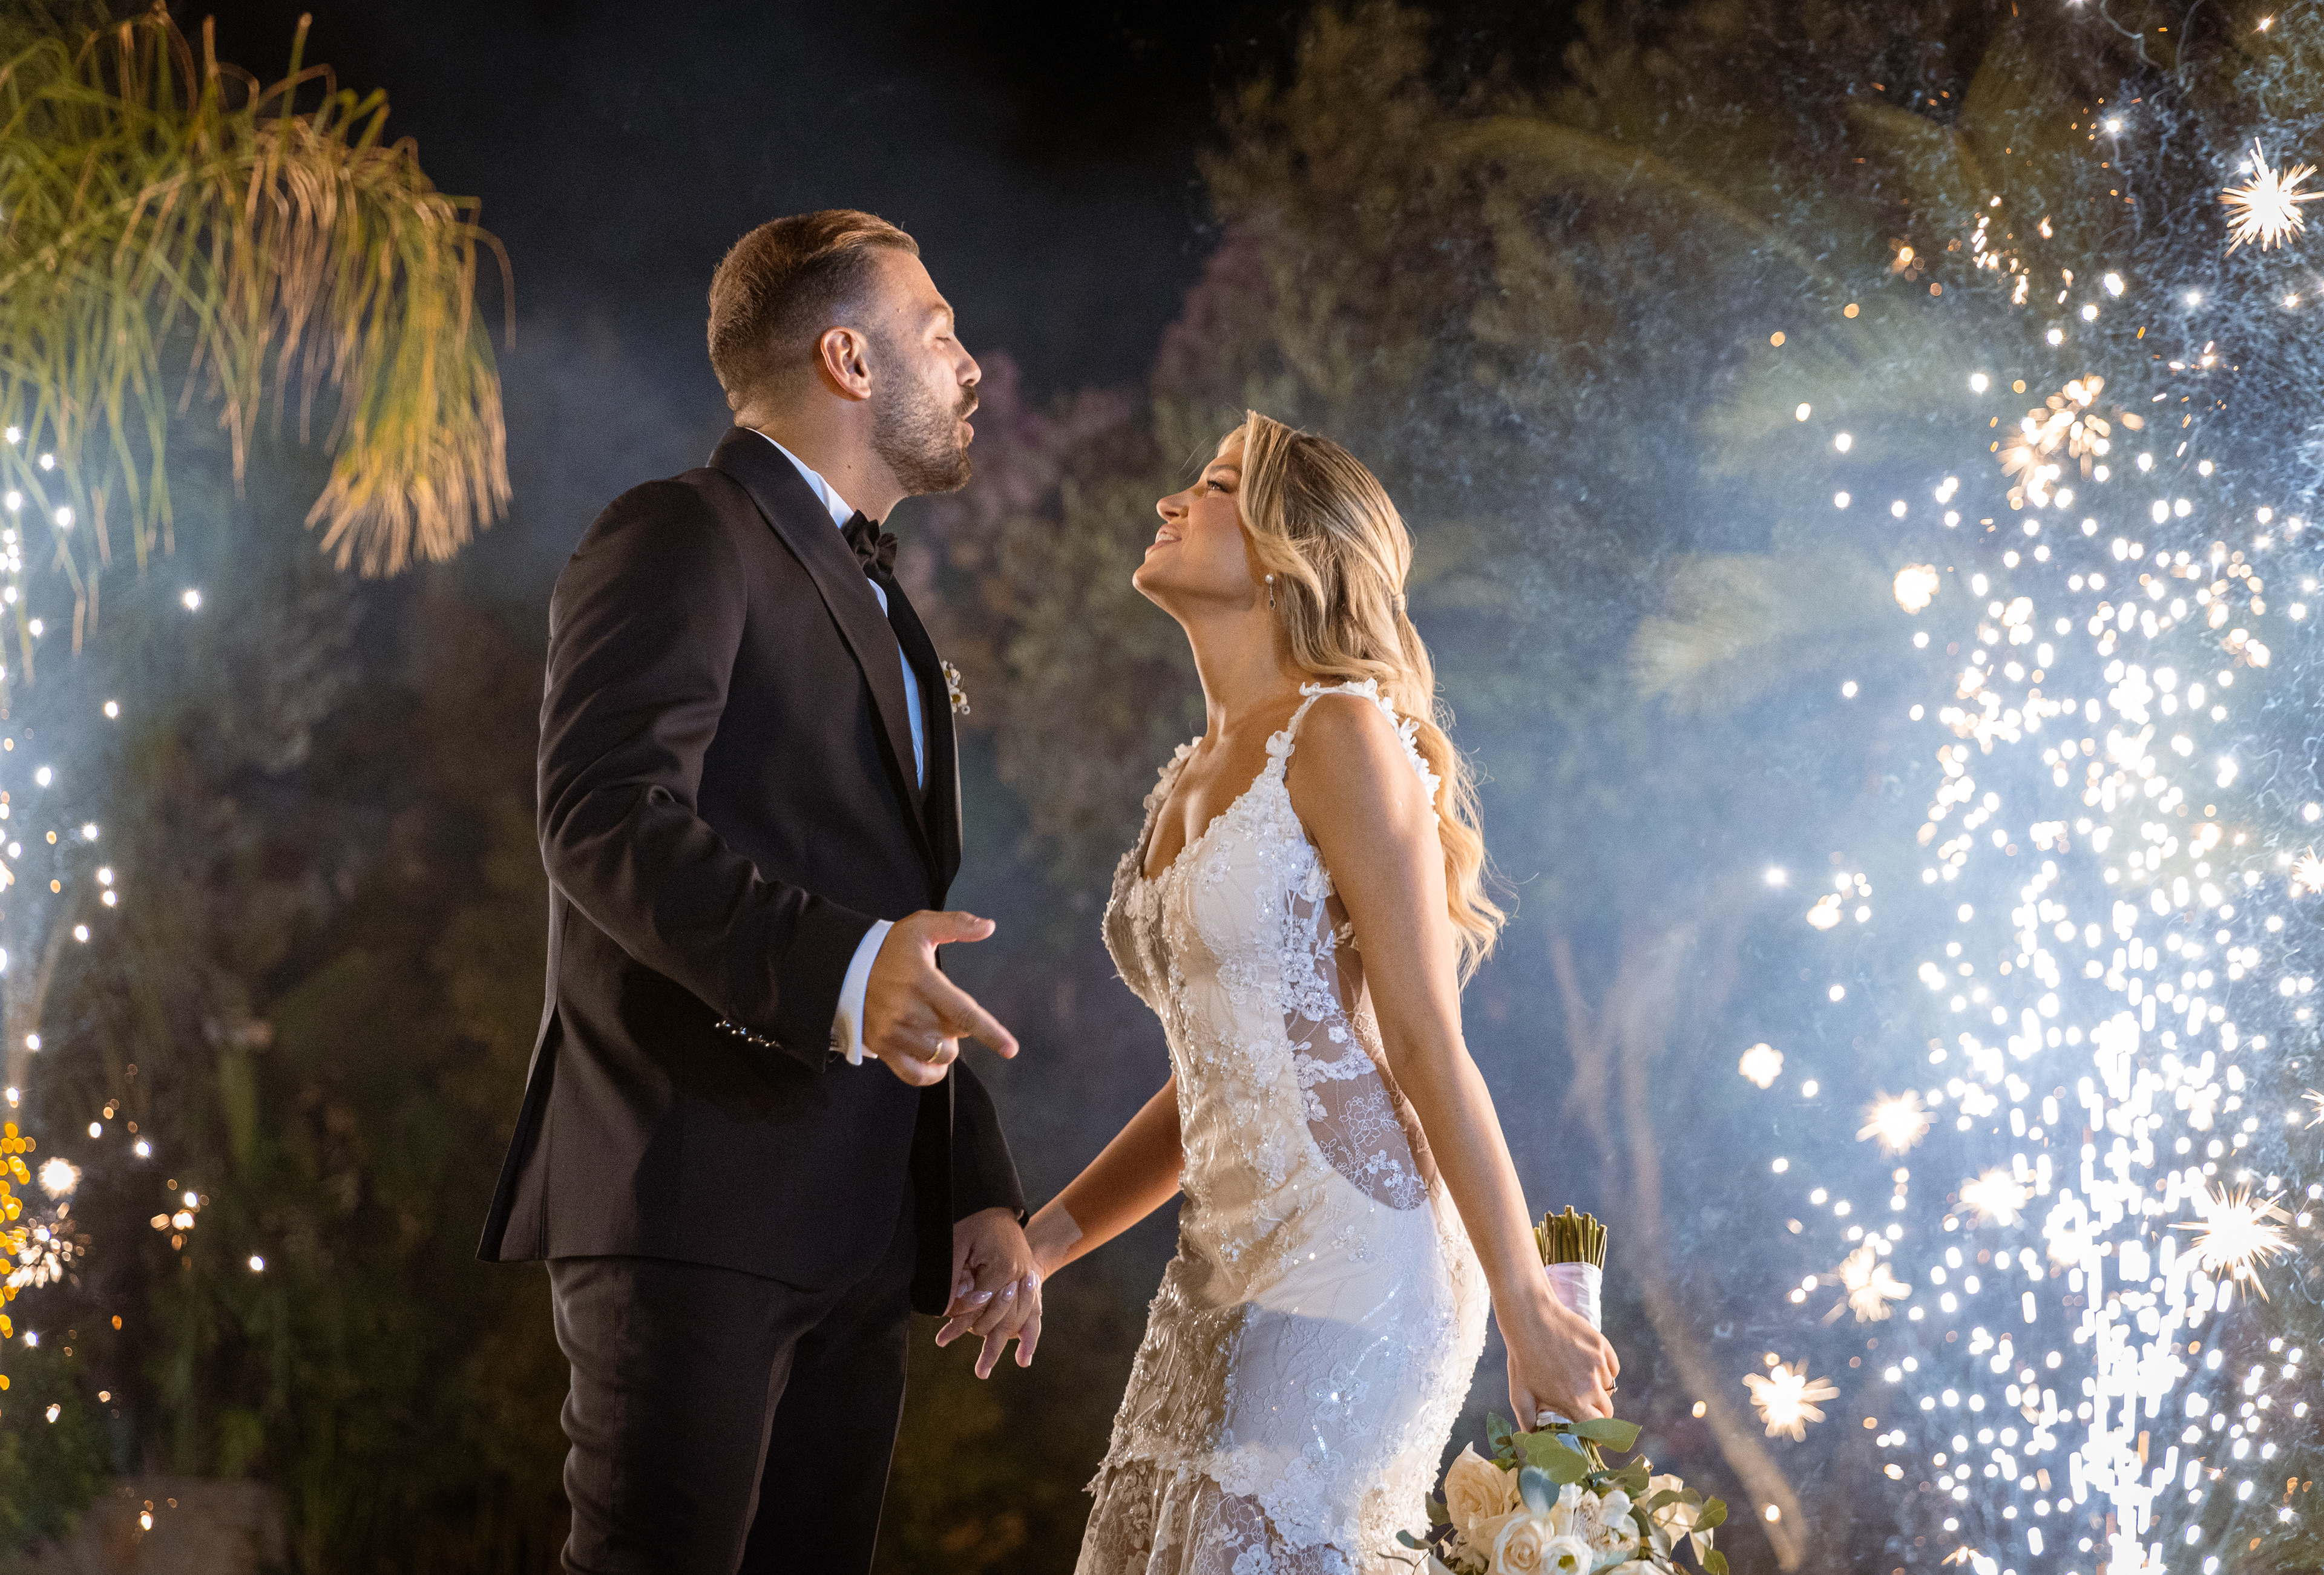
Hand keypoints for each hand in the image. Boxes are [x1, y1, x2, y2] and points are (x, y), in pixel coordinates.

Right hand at [862, 911, 1017, 1086]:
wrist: (844, 968)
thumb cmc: (889, 949)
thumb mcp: (921, 927)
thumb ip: (957, 924)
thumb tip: (989, 927)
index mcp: (923, 982)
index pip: (964, 1014)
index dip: (990, 1033)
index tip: (1010, 1048)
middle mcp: (910, 1012)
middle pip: (955, 1035)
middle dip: (960, 1025)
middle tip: (944, 1007)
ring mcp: (895, 1033)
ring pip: (940, 1055)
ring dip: (947, 1045)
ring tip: (936, 1027)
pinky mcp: (883, 1048)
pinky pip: (915, 1074)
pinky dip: (930, 1072)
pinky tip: (935, 1062)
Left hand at [935, 1206, 1041, 1376]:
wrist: (1003, 1213)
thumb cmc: (976, 1224)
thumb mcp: (958, 1242)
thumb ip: (954, 1275)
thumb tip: (948, 1307)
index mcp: (1003, 1266)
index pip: (981, 1303)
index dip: (961, 1318)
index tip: (942, 1337)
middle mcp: (1020, 1278)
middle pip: (999, 1318)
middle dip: (976, 1337)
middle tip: (951, 1350)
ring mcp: (1028, 1284)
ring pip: (1014, 1323)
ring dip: (997, 1348)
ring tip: (982, 1372)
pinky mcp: (1031, 1289)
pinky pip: (1034, 1318)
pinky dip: (1029, 1340)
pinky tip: (1023, 1361)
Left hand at [1503, 1284, 1619, 1426]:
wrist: (1529, 1317)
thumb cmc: (1522, 1357)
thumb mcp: (1519, 1394)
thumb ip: (1528, 1421)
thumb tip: (1532, 1438)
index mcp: (1573, 1400)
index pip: (1598, 1429)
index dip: (1596, 1435)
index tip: (1590, 1434)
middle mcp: (1591, 1384)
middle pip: (1607, 1411)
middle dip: (1599, 1415)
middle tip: (1586, 1410)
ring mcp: (1598, 1363)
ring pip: (1608, 1386)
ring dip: (1598, 1389)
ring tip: (1578, 1379)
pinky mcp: (1602, 1346)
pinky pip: (1612, 1366)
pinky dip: (1605, 1370)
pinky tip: (1587, 1364)